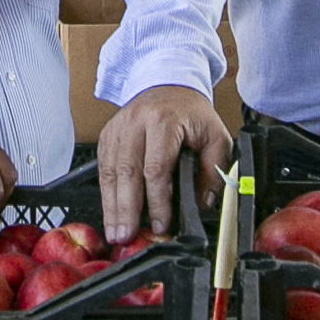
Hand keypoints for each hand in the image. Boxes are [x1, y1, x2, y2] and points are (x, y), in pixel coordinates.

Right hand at [98, 84, 230, 243]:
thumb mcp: (216, 137)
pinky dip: (105, 193)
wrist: (168, 83)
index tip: (161, 225)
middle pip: (127, 172)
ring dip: (111, 206)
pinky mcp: (107, 135)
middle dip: (126, 209)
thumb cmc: (192, 113)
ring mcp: (117, 128)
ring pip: (110, 171)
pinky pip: (103, 167)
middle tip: (127, 235)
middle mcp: (136, 122)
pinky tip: (109, 213)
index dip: (157, 201)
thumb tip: (202, 203)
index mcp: (164, 121)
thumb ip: (214, 171)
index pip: (156, 168)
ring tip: (115, 232)